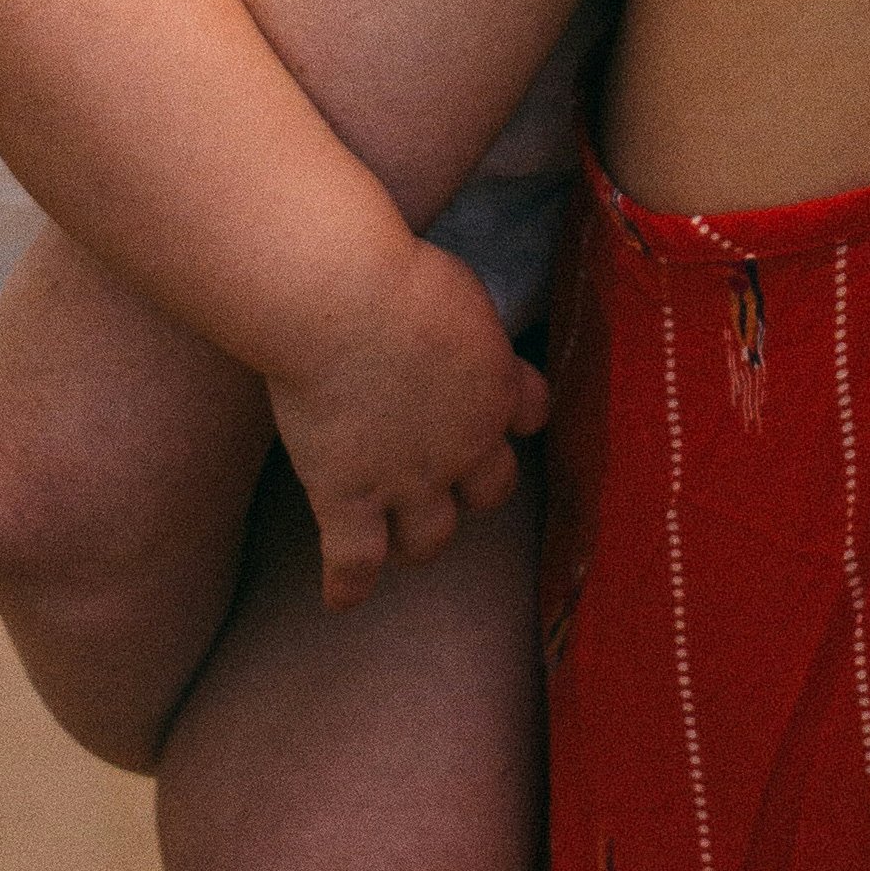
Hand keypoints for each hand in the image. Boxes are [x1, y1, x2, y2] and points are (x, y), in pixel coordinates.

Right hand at [269, 234, 550, 609]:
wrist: (341, 298)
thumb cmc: (393, 270)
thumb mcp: (456, 286)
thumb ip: (462, 318)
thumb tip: (449, 317)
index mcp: (495, 384)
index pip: (529, 414)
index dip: (510, 417)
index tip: (499, 417)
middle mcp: (464, 443)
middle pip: (490, 490)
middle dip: (473, 491)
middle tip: (445, 485)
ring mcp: (407, 478)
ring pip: (430, 538)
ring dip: (419, 542)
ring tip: (400, 544)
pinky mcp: (348, 496)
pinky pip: (354, 560)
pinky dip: (348, 585)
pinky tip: (341, 600)